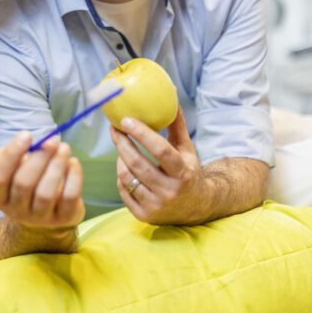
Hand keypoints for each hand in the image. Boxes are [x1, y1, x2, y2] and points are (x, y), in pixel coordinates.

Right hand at [0, 132, 84, 229]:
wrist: (51, 214)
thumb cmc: (31, 184)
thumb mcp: (17, 171)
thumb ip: (14, 155)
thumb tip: (23, 139)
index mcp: (1, 197)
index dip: (12, 154)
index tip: (27, 134)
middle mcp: (16, 211)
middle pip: (23, 184)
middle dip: (39, 158)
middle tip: (52, 140)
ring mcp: (40, 218)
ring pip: (45, 193)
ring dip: (56, 165)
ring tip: (64, 148)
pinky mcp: (62, 220)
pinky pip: (68, 198)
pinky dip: (73, 177)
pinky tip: (73, 162)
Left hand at [110, 108, 206, 224]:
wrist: (197, 207)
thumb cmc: (189, 171)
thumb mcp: (187, 149)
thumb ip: (176, 125)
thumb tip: (170, 96)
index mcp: (183, 172)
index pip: (160, 150)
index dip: (141, 134)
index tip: (126, 120)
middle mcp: (170, 191)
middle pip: (138, 163)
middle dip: (122, 143)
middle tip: (114, 129)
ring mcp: (156, 206)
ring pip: (127, 177)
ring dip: (120, 159)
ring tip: (121, 147)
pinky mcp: (144, 216)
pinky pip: (123, 191)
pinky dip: (121, 177)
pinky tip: (124, 167)